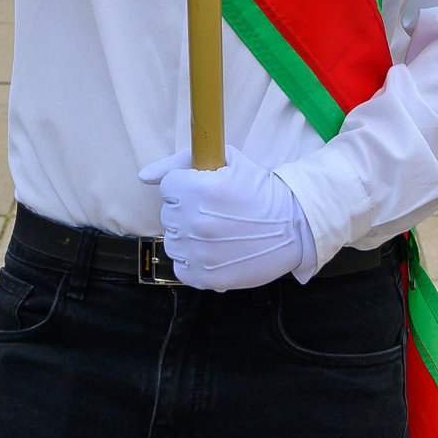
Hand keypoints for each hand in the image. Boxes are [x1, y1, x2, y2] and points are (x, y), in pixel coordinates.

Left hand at [138, 148, 314, 291]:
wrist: (294, 226)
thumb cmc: (261, 190)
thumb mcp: (228, 160)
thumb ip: (181, 161)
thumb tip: (143, 177)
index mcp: (197, 189)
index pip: (169, 186)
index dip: (187, 186)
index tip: (206, 191)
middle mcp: (193, 222)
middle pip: (169, 214)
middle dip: (187, 210)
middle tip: (216, 212)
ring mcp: (197, 252)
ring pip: (172, 241)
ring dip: (188, 236)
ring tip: (216, 233)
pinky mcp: (203, 276)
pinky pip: (181, 267)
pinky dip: (194, 261)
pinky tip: (215, 251)